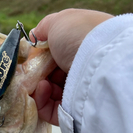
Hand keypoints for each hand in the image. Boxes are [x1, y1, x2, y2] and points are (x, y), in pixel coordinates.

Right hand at [31, 9, 112, 125]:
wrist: (100, 60)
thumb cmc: (79, 34)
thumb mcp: (58, 22)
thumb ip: (43, 29)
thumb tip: (34, 36)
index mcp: (82, 47)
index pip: (58, 55)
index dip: (42, 57)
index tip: (31, 58)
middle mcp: (84, 68)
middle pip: (53, 76)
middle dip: (38, 75)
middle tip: (31, 72)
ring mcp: (81, 90)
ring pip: (51, 94)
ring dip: (39, 87)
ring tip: (40, 82)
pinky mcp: (76, 110)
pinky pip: (52, 110)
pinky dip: (42, 100)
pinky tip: (43, 89)